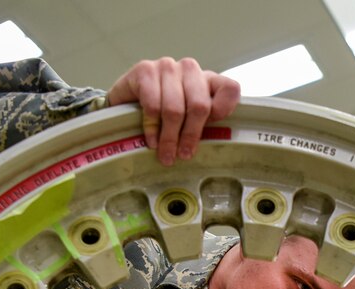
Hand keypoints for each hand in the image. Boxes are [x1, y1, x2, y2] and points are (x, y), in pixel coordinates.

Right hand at [107, 57, 240, 165]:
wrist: (125, 102)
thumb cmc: (162, 113)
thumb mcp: (187, 119)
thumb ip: (201, 125)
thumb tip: (210, 148)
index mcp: (208, 80)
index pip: (230, 89)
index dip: (224, 112)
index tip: (211, 133)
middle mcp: (190, 69)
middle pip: (199, 105)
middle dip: (190, 135)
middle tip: (183, 155)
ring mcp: (167, 67)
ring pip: (174, 108)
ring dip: (169, 137)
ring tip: (165, 154)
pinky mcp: (145, 70)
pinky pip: (152, 105)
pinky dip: (152, 127)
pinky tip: (151, 140)